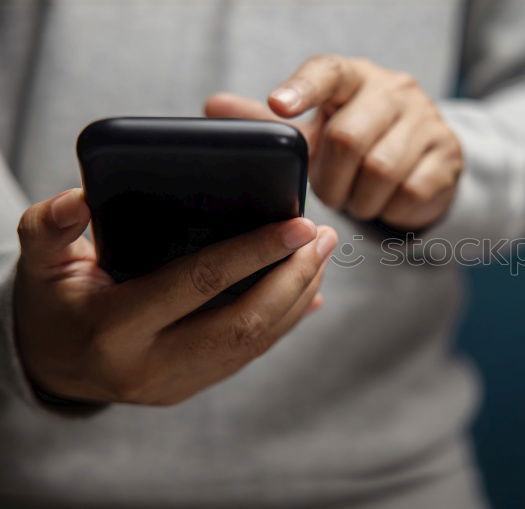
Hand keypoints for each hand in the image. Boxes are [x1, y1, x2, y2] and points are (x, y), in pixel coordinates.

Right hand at [14, 188, 337, 405]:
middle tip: (322, 236)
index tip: (298, 225)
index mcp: (115, 327)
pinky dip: (284, 321)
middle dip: (294, 278)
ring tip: (322, 254)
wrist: (49, 367)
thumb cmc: (51, 303)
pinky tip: (308, 291)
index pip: (199, 284)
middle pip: (244, 323)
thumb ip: (50, 227)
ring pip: (255, 343)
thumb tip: (80, 196)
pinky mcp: (193, 388)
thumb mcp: (39, 264)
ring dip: (298, 297)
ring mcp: (177, 383)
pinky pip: (250, 355)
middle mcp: (152, 364)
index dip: (253, 252)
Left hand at [204, 55, 462, 230]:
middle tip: (330, 192)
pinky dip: (390, 209)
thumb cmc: (357, 142)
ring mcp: (428, 122)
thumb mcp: (313, 132)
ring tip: (356, 199)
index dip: (302, 89)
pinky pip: (410, 192)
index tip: (279, 106)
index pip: (328, 72)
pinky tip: (386, 203)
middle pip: (349, 138)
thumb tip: (212, 109)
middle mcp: (395, 90)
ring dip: (359, 199)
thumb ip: (267, 124)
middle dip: (331, 178)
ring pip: (381, 171)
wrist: (421, 163)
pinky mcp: (447, 157)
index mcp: (355, 77)